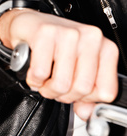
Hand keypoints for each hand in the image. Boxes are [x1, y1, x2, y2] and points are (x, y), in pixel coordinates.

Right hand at [0, 9, 118, 119]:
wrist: (30, 24)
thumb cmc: (55, 44)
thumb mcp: (78, 68)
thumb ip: (87, 94)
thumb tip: (85, 112)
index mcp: (105, 47)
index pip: (106, 92)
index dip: (86, 99)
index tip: (74, 91)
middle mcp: (90, 37)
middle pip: (82, 88)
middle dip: (63, 95)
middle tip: (54, 86)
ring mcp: (69, 33)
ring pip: (62, 83)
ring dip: (47, 89)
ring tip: (44, 79)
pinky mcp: (46, 32)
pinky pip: (40, 73)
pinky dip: (34, 78)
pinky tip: (34, 69)